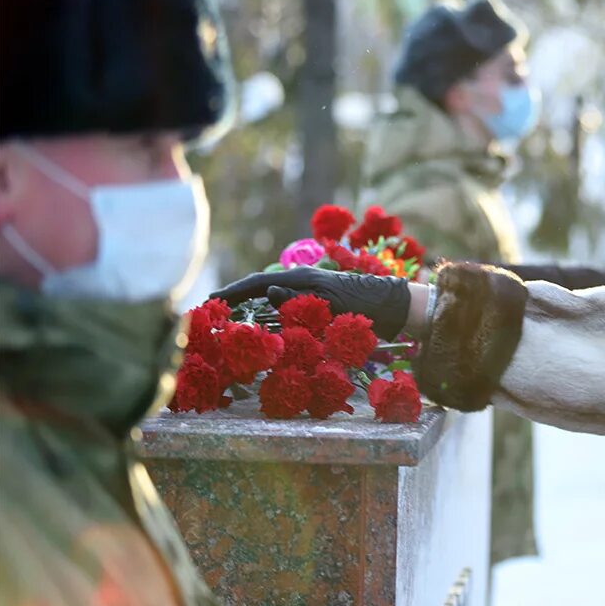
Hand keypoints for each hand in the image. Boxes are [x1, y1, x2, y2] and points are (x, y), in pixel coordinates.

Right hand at [211, 267, 411, 339]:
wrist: (391, 307)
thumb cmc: (363, 305)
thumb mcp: (329, 304)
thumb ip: (298, 300)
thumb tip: (268, 292)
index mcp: (302, 278)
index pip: (259, 282)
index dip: (235, 291)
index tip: (212, 300)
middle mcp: (302, 282)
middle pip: (262, 289)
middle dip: (238, 300)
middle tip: (215, 313)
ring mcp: (310, 293)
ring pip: (273, 300)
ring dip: (253, 310)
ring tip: (232, 321)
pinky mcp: (318, 304)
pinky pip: (288, 309)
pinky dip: (273, 317)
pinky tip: (264, 327)